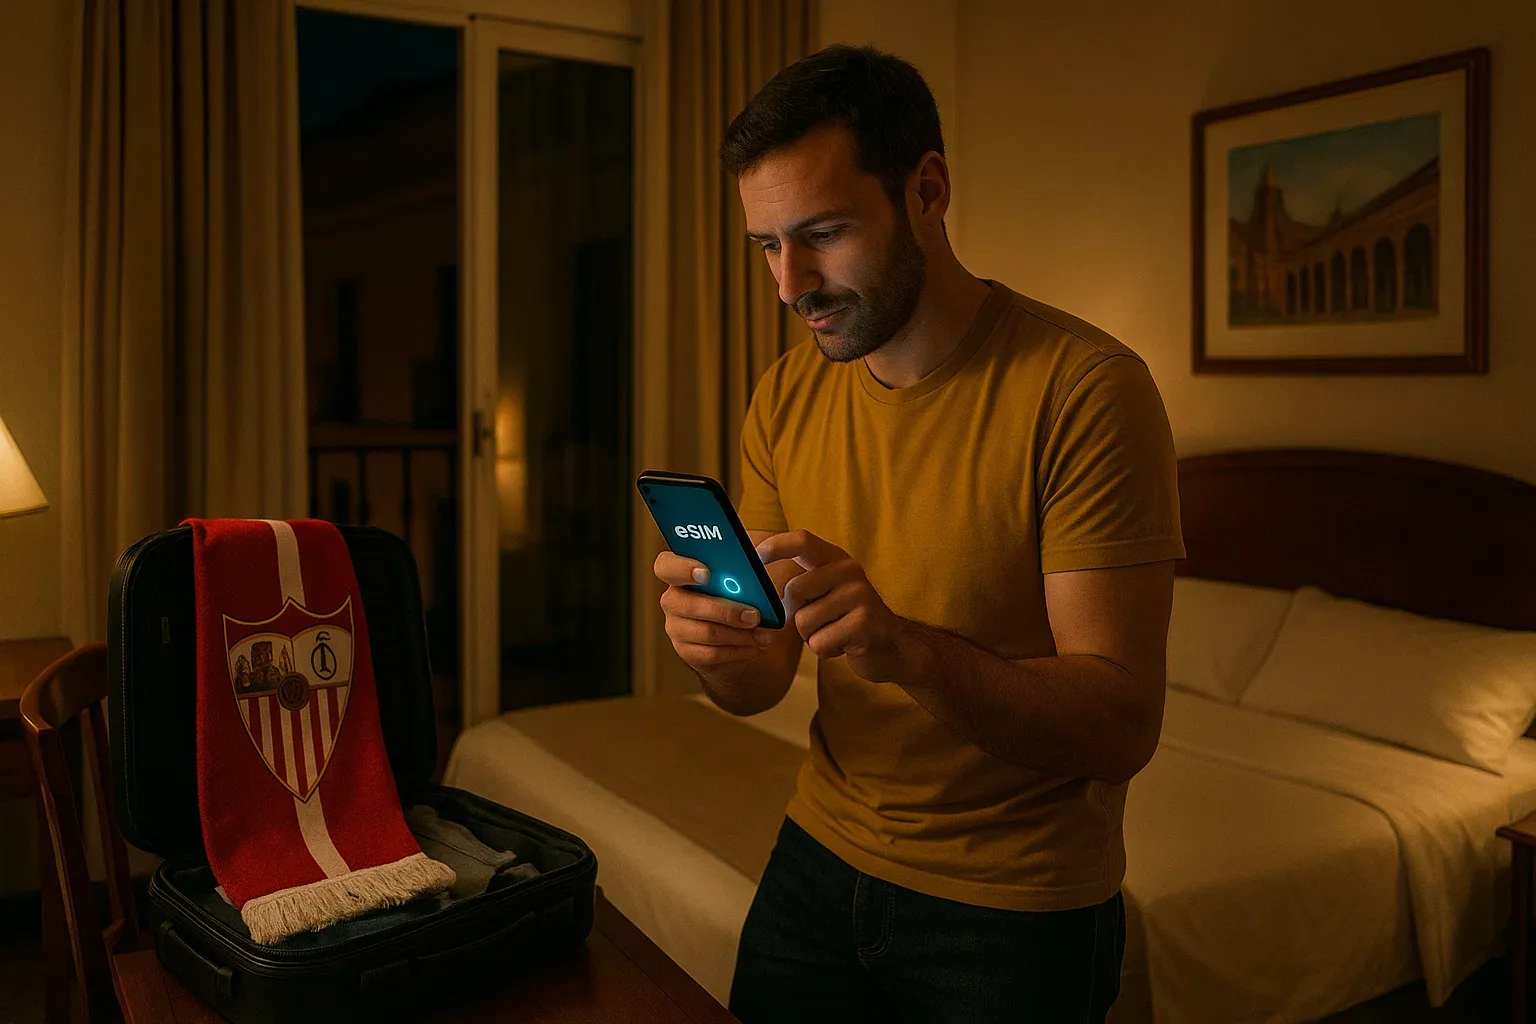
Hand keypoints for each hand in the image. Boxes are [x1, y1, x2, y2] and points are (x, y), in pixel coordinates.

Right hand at [653, 550, 775, 672]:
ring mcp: (676, 628)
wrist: (731, 634)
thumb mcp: (740, 579)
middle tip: (755, 616)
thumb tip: (762, 569)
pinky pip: (712, 653)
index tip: (707, 574)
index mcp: (680, 574)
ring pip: (707, 632)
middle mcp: (672, 600)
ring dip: (741, 635)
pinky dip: (738, 651)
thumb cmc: (736, 597)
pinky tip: (754, 647)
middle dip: (727, 611)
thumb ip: (748, 569)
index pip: (665, 566)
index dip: (682, 569)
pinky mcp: (687, 652)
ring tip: (764, 635)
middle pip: (690, 605)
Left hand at [754, 529, 907, 682]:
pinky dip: (825, 651)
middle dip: (795, 614)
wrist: (893, 646)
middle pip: (793, 590)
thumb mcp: (827, 593)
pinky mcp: (864, 624)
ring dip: (812, 636)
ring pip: (804, 621)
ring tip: (835, 633)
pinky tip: (844, 645)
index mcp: (837, 559)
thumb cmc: (848, 620)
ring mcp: (860, 596)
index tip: (755, 557)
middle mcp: (849, 571)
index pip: (802, 540)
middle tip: (816, 622)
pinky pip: (819, 642)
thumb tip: (756, 587)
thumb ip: (800, 584)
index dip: (775, 546)